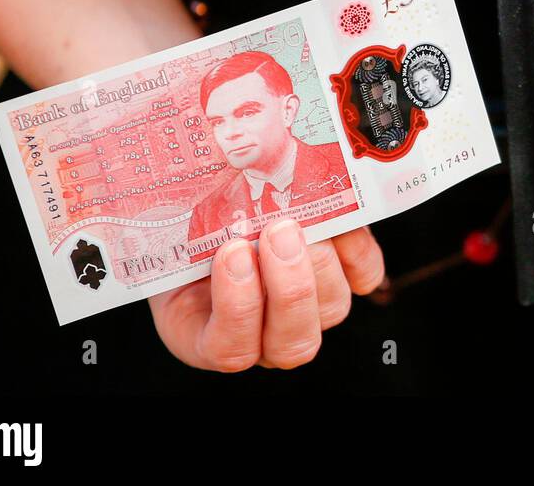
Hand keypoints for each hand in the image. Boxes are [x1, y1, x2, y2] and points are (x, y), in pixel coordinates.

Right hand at [149, 220, 384, 371]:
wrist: (209, 211)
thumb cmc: (182, 230)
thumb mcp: (169, 237)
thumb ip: (180, 235)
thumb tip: (180, 182)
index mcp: (213, 335)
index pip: (233, 351)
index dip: (237, 308)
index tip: (231, 252)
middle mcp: (267, 334)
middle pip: (292, 341)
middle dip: (289, 285)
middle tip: (276, 230)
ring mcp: (310, 310)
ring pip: (331, 308)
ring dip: (319, 262)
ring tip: (300, 217)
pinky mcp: (345, 278)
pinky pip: (364, 276)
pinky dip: (356, 249)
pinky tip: (338, 222)